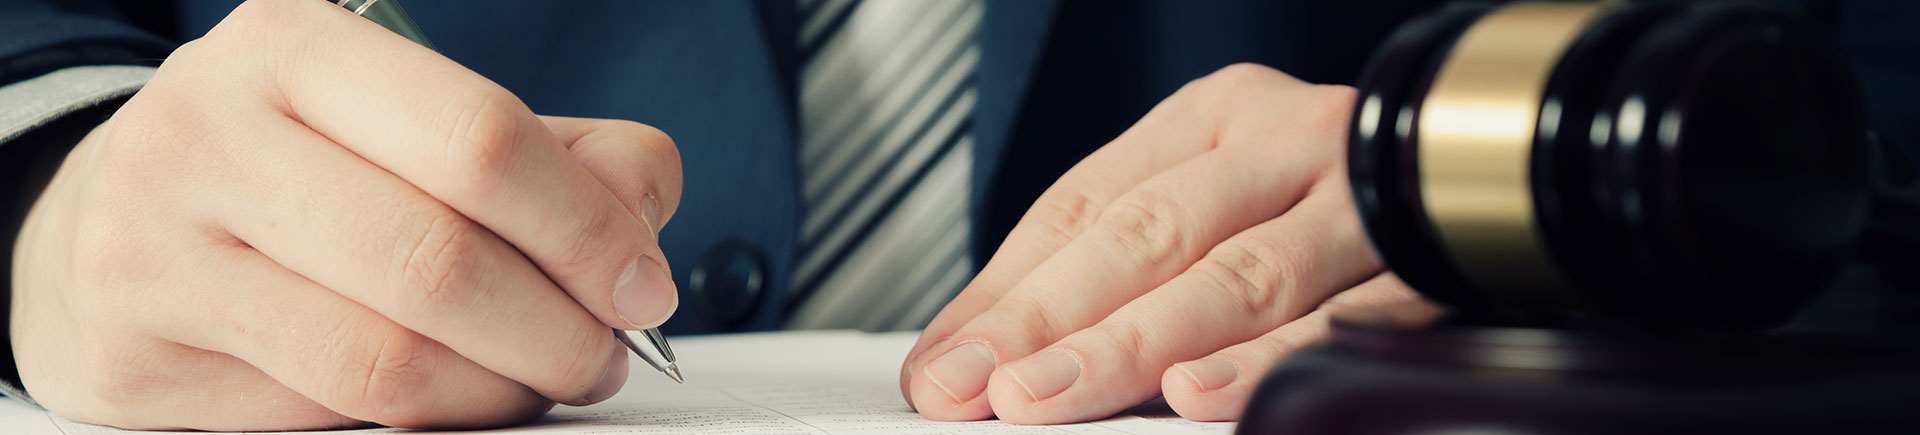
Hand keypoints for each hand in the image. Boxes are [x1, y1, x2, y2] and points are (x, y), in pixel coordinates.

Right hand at [8, 0, 680, 429]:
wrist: (111, 215)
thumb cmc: (299, 164)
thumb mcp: (419, 115)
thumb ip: (560, 154)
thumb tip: (639, 232)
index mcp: (294, 50)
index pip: (479, 141)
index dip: (587, 230)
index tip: (641, 285)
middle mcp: (206, 138)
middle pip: (436, 264)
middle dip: (557, 332)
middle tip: (600, 354)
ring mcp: (154, 255)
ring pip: (382, 365)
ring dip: (497, 394)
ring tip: (535, 383)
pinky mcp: (140, 365)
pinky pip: (322, 421)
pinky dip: (420, 424)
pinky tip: (447, 398)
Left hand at [899, 64, 1426, 422]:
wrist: (1489, 175)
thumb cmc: (1312, 203)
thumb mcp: (1198, 204)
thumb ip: (1087, 276)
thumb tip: (958, 362)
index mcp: (1214, 118)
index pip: (1084, 207)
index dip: (1008, 295)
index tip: (947, 369)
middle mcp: (1284, 145)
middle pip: (1152, 235)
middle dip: (1058, 323)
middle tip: (990, 392)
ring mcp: (1358, 205)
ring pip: (1238, 277)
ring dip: (1139, 346)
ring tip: (1061, 397)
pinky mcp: (1425, 271)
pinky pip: (1342, 326)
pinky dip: (1269, 363)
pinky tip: (1205, 396)